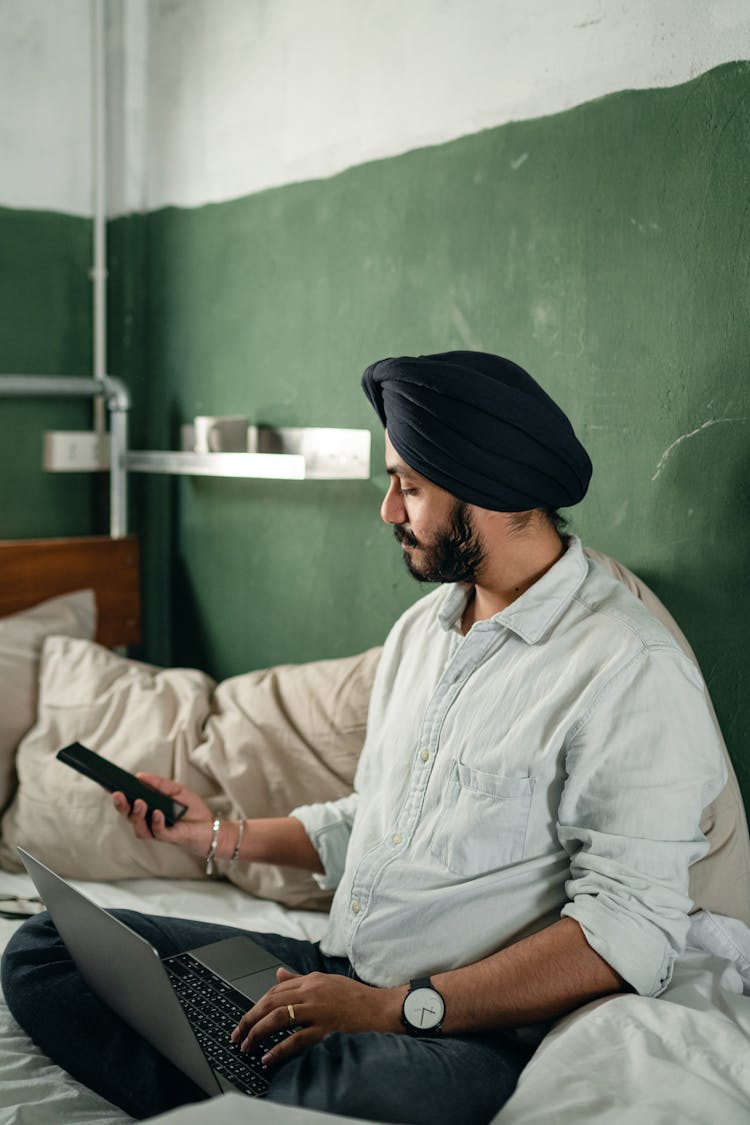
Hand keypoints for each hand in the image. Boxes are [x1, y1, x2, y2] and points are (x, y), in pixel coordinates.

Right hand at [112, 774, 214, 856]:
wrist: (211, 827)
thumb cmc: (192, 809)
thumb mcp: (176, 790)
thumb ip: (159, 784)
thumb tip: (140, 776)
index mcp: (148, 810)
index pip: (128, 803)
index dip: (117, 795)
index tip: (107, 784)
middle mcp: (149, 822)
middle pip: (128, 816)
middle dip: (121, 806)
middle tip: (117, 794)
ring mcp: (157, 831)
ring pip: (139, 827)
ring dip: (137, 814)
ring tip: (139, 802)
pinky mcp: (170, 838)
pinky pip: (158, 832)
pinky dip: (156, 822)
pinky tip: (157, 813)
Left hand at [231, 967, 403, 1067]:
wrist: (382, 1008)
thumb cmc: (357, 997)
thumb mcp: (327, 981)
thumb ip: (300, 979)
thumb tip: (277, 974)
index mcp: (312, 980)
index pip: (274, 990)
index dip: (256, 1005)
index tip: (246, 1019)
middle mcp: (312, 992)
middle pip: (270, 1002)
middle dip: (249, 1019)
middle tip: (237, 1034)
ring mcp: (319, 1010)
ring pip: (278, 1018)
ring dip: (257, 1032)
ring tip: (246, 1045)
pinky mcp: (326, 1028)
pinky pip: (296, 1039)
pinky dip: (279, 1049)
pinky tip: (268, 1057)